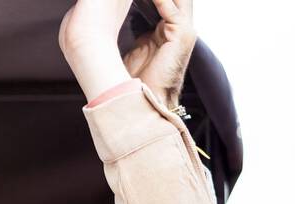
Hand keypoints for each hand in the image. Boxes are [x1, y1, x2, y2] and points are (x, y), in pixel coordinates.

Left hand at [60, 0, 195, 106]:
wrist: (148, 100)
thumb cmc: (139, 80)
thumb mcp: (135, 48)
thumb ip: (134, 30)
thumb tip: (113, 20)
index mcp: (170, 29)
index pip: (165, 1)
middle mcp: (180, 27)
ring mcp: (184, 29)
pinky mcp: (182, 34)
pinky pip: (171, 7)